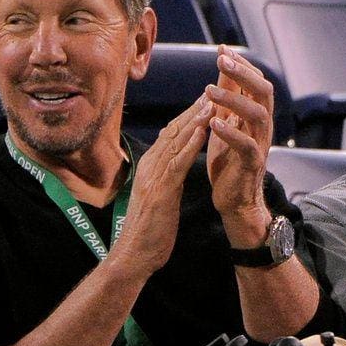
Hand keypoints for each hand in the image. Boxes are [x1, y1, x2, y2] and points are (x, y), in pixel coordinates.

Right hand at [111, 92, 212, 278]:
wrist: (133, 255)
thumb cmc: (148, 232)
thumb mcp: (158, 200)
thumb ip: (165, 181)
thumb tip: (174, 170)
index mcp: (149, 168)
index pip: (170, 136)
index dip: (188, 116)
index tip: (205, 100)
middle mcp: (149, 167)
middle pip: (173, 131)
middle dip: (194, 110)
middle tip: (212, 89)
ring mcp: (153, 177)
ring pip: (176, 141)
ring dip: (195, 119)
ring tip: (212, 100)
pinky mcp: (161, 190)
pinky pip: (178, 161)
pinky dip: (191, 143)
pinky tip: (204, 129)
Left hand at [204, 45, 272, 247]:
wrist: (233, 200)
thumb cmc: (228, 161)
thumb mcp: (225, 123)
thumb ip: (226, 98)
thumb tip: (223, 66)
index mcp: (255, 116)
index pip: (255, 83)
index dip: (241, 65)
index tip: (222, 49)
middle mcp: (262, 127)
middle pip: (264, 92)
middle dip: (244, 73)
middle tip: (222, 59)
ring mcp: (260, 145)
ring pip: (258, 114)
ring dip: (234, 99)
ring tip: (209, 90)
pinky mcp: (252, 164)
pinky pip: (247, 145)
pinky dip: (231, 132)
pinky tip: (213, 122)